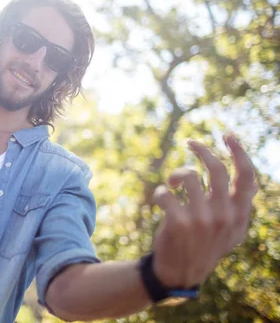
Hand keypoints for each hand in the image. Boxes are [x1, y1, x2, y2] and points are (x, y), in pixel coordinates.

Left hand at [151, 133, 257, 287]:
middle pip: (216, 169)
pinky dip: (160, 192)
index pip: (247, 176)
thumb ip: (238, 206)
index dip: (238, 152)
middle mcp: (224, 216)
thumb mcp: (230, 231)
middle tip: (190, 142)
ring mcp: (202, 220)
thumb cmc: (203, 245)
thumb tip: (248, 178)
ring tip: (173, 184)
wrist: (179, 274)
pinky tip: (161, 200)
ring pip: (189, 176)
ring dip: (177, 175)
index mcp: (239, 215)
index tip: (227, 136)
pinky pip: (166, 192)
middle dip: (202, 149)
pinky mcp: (179, 223)